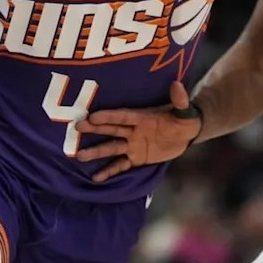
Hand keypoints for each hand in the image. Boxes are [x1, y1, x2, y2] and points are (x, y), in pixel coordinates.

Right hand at [74, 80, 202, 182]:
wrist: (186, 135)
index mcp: (142, 117)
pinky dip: (109, 171)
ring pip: (112, 148)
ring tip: (79, 155)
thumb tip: (178, 84)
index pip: (124, 116)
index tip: (93, 116)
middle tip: (77, 127)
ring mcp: (132, 144)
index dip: (110, 116)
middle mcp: (133, 130)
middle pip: (112, 129)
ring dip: (97, 151)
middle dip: (96, 128)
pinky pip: (121, 165)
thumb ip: (180, 101)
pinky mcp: (135, 158)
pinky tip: (96, 177)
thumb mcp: (185, 112)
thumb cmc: (184, 120)